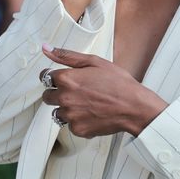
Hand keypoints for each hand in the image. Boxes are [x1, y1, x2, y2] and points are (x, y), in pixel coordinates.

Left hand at [40, 47, 166, 137]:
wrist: (134, 107)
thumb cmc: (118, 83)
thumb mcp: (94, 62)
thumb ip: (67, 56)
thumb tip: (46, 48)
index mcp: (66, 79)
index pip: (45, 77)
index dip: (55, 77)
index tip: (66, 80)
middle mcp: (64, 98)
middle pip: (47, 97)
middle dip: (58, 94)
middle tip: (78, 93)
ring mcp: (70, 116)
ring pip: (58, 112)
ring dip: (68, 109)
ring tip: (87, 105)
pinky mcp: (77, 129)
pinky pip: (70, 125)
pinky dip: (79, 121)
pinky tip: (93, 115)